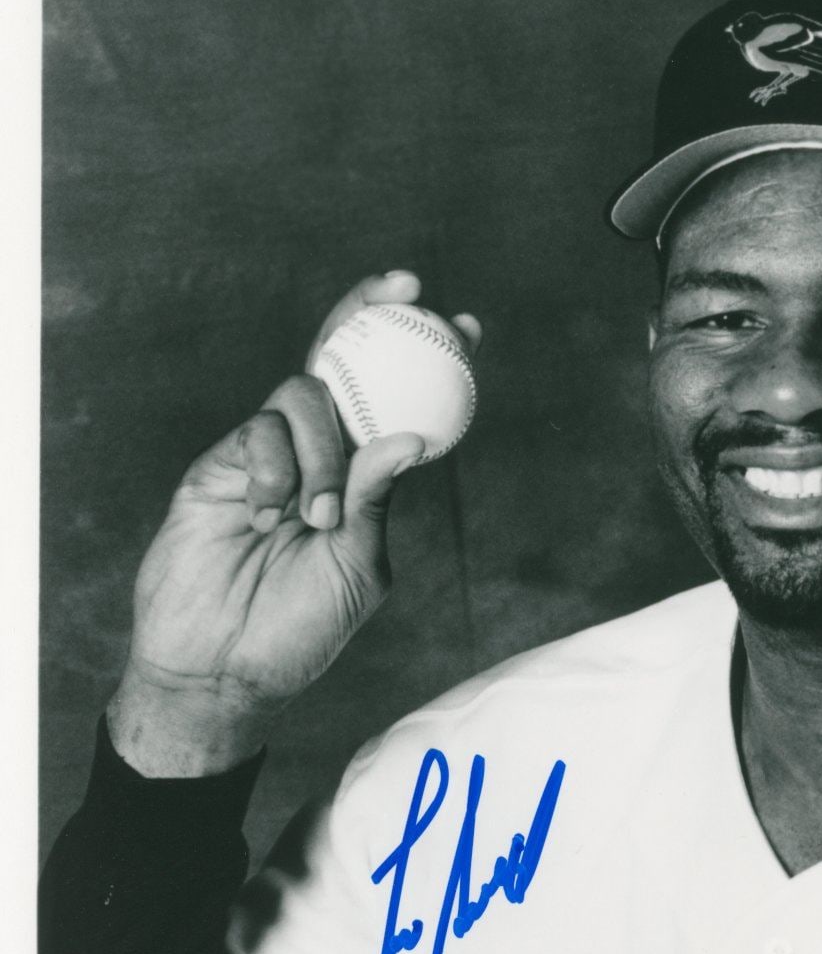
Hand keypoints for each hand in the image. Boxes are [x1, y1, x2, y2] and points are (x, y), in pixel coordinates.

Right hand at [107, 271, 482, 776]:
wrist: (222, 668)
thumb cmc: (298, 631)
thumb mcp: (359, 569)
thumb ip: (378, 503)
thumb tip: (409, 438)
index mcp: (364, 476)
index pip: (399, 400)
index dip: (430, 357)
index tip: (469, 325)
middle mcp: (319, 454)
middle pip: (344, 360)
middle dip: (371, 311)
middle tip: (407, 285)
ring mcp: (268, 455)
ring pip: (304, 395)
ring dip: (320, 452)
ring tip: (314, 520)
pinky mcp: (220, 465)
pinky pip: (257, 432)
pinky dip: (274, 468)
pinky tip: (266, 516)